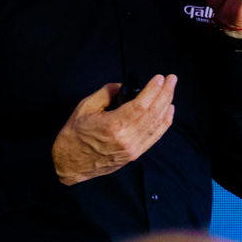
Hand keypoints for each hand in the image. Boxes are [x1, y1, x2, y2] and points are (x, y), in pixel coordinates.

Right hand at [51, 75, 176, 185]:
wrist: (70, 164)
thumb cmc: (75, 135)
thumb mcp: (85, 107)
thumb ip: (106, 93)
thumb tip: (123, 86)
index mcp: (113, 126)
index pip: (141, 105)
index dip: (153, 90)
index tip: (160, 78)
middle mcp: (127, 139)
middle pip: (154, 113)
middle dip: (165, 94)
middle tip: (171, 79)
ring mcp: (133, 149)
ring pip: (157, 125)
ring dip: (167, 105)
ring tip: (171, 90)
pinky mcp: (135, 155)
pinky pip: (155, 136)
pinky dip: (165, 122)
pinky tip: (169, 110)